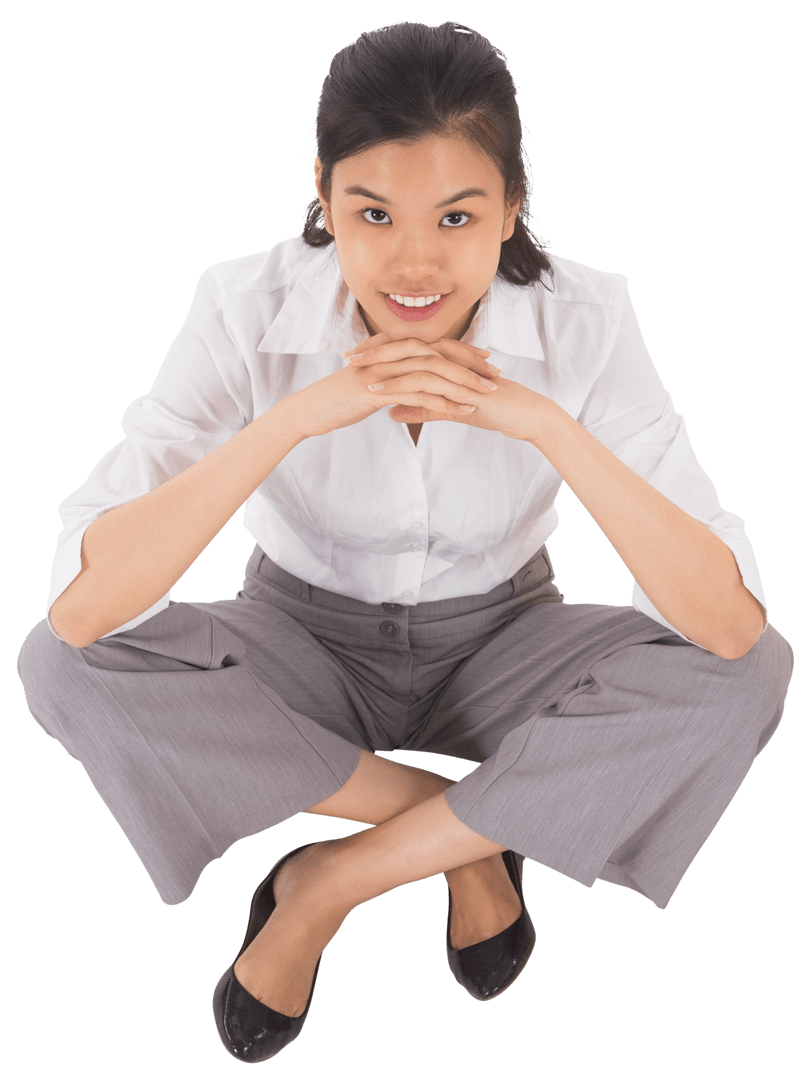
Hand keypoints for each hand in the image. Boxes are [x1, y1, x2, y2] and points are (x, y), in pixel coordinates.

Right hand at [285, 333, 503, 439]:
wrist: (310, 409)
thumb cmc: (338, 400)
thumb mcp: (370, 386)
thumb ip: (392, 381)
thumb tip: (410, 387)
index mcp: (390, 350)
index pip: (434, 345)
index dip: (462, 351)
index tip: (486, 360)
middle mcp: (390, 354)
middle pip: (440, 354)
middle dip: (471, 364)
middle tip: (496, 376)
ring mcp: (385, 370)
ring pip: (434, 372)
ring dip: (464, 383)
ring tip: (487, 395)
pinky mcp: (380, 390)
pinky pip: (420, 394)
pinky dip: (445, 402)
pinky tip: (463, 411)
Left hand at [350, 335, 547, 443]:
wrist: (522, 415)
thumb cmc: (492, 410)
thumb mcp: (448, 409)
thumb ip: (421, 408)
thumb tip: (391, 412)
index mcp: (445, 360)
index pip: (407, 349)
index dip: (379, 351)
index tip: (355, 356)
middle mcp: (448, 359)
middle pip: (404, 349)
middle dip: (374, 352)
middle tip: (346, 358)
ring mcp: (455, 369)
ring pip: (412, 363)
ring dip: (383, 369)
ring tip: (357, 376)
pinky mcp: (460, 385)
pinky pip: (426, 384)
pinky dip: (402, 389)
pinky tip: (382, 397)